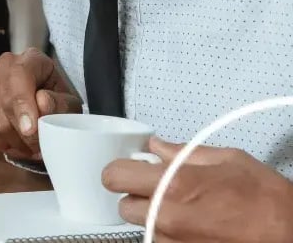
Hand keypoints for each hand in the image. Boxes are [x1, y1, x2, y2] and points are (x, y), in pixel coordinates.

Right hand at [0, 48, 81, 158]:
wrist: (41, 97)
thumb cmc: (57, 100)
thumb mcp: (69, 103)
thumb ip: (60, 103)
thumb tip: (42, 103)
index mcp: (30, 60)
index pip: (19, 77)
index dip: (22, 105)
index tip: (30, 130)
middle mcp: (3, 65)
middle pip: (3, 103)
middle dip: (22, 135)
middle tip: (38, 150)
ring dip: (11, 143)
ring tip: (28, 149)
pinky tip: (13, 144)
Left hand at [103, 137, 292, 241]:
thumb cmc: (268, 199)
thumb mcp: (230, 161)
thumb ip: (184, 153)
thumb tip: (156, 147)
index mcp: (174, 186)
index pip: (114, 176)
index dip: (120, 171)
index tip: (131, 170)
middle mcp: (167, 218)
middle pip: (124, 207)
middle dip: (139, 197)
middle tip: (162, 192)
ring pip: (143, 229)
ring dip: (155, 219)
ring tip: (187, 212)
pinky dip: (171, 236)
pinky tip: (196, 229)